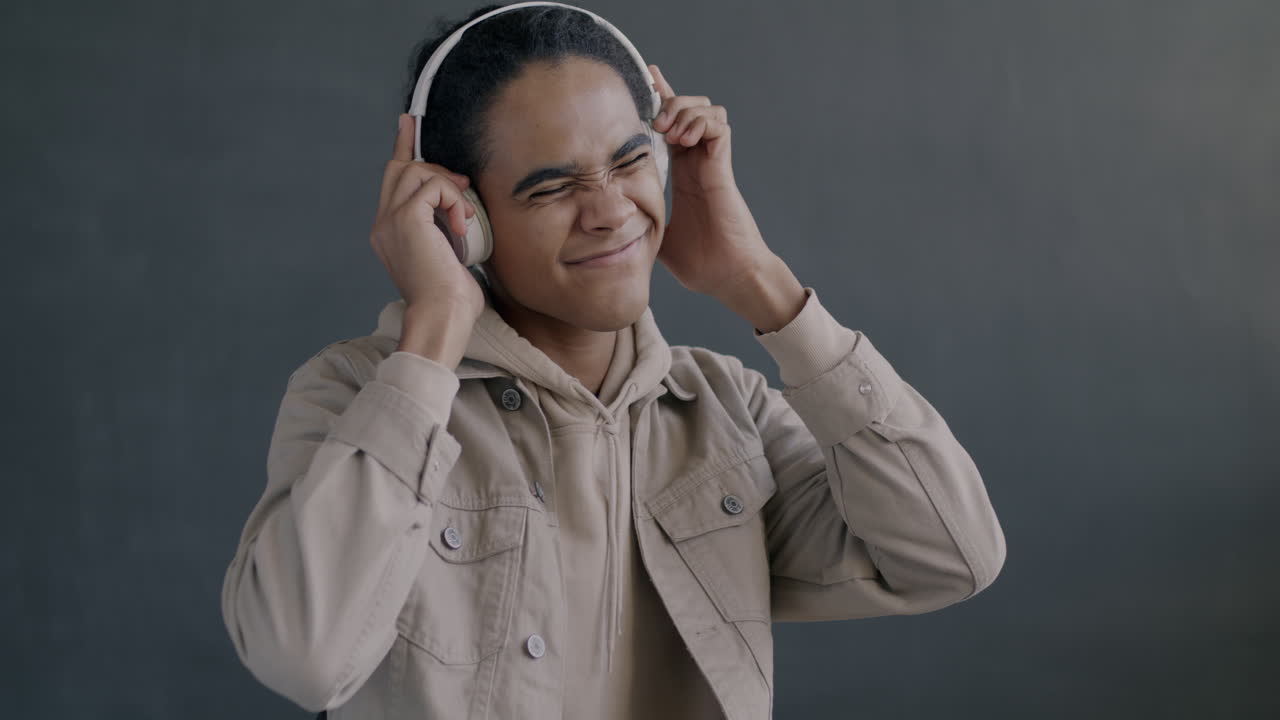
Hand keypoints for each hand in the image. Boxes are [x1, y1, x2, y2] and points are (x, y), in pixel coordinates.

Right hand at [369, 114, 484, 321]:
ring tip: (465, 216)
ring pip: (417, 170)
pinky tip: (463, 223)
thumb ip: (446, 228)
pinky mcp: (406, 219)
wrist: (442, 316)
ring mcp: (390, 220)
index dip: (402, 147)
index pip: (392, 179)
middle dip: (435, 166)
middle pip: (401, 168)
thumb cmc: (452, 299)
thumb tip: (464, 207)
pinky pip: (433, 186)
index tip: (408, 123)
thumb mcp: (450, 256)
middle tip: (463, 187)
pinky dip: (454, 199)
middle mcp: (383, 223)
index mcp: (389, 232)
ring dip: (449, 187)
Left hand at [649, 65, 775, 300]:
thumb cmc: (702, 264)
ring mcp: (712, 164)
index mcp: (683, 174)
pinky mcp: (723, 168)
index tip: (645, 81)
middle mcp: (698, 163)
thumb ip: (641, 227)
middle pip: (690, 108)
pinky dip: (701, 123)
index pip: (671, 128)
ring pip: (707, 109)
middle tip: (654, 120)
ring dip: (685, 110)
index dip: (661, 102)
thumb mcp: (659, 242)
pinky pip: (718, 126)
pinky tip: (683, 140)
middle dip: (670, 101)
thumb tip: (614, 230)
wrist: (729, 277)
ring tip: (669, 131)